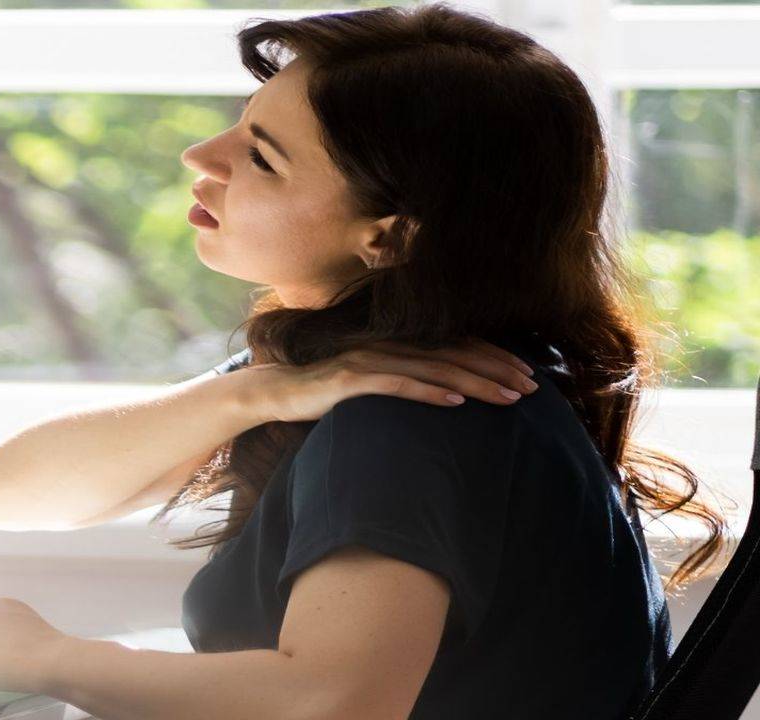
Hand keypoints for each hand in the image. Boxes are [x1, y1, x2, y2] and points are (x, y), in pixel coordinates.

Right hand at [248, 337, 539, 423]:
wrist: (276, 392)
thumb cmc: (327, 393)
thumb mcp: (373, 384)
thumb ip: (405, 381)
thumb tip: (447, 395)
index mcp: (398, 344)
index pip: (456, 346)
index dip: (495, 358)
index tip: (528, 376)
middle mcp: (388, 345)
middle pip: (454, 355)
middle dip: (497, 371)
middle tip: (532, 389)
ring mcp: (370, 361)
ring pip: (434, 369)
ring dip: (476, 383)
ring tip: (509, 398)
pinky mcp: (351, 381)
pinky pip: (398, 385)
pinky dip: (430, 393)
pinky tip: (457, 402)